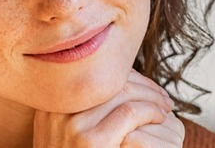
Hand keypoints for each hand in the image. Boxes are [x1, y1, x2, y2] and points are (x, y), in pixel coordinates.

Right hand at [32, 70, 184, 147]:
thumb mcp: (60, 134)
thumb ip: (75, 110)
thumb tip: (107, 84)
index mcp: (50, 105)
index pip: (91, 74)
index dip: (121, 74)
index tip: (141, 83)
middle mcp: (57, 111)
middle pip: (106, 80)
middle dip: (140, 83)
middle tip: (160, 93)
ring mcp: (72, 126)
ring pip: (121, 92)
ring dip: (150, 95)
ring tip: (165, 105)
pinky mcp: (93, 142)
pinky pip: (130, 112)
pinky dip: (151, 110)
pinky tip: (161, 116)